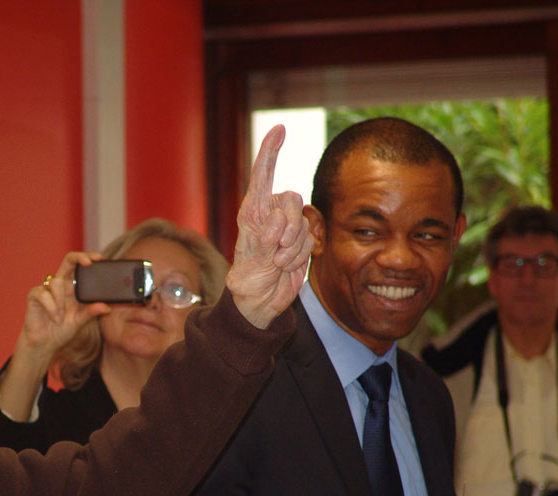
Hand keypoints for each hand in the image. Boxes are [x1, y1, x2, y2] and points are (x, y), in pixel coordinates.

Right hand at [0, 252, 109, 420]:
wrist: (44, 344)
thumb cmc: (61, 330)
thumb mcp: (79, 321)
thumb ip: (91, 312)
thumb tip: (106, 307)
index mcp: (72, 288)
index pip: (79, 267)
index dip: (88, 258)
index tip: (100, 258)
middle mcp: (60, 285)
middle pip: (68, 261)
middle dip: (79, 258)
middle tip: (89, 263)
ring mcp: (46, 288)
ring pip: (56, 282)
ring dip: (61, 302)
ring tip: (60, 318)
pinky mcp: (34, 295)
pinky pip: (44, 294)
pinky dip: (51, 307)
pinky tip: (53, 318)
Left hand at [226, 124, 313, 328]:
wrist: (260, 304)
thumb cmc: (247, 287)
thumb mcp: (249, 270)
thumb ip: (265, 244)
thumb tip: (278, 220)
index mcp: (250, 214)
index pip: (261, 176)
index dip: (270, 151)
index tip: (280, 129)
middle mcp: (268, 216)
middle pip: (290, 198)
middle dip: (290, 223)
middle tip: (279, 248)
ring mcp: (286, 228)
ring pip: (303, 220)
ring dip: (294, 245)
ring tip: (278, 263)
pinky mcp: (300, 240)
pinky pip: (310, 238)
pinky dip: (301, 254)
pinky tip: (286, 266)